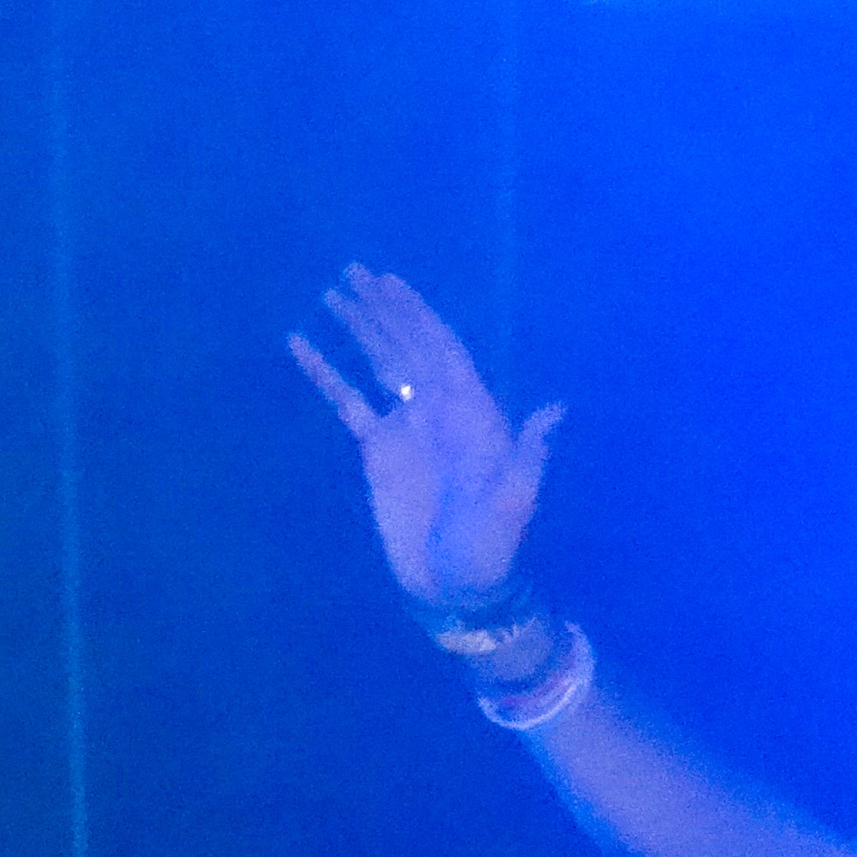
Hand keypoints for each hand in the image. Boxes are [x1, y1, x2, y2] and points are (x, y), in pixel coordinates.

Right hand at [288, 265, 564, 616]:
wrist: (454, 585)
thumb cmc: (491, 547)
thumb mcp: (515, 501)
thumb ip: (529, 454)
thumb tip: (556, 409)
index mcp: (471, 412)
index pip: (441, 349)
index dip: (416, 315)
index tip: (388, 282)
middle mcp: (438, 408)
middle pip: (407, 345)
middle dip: (383, 309)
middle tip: (351, 271)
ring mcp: (406, 426)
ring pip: (379, 364)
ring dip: (358, 328)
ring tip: (331, 294)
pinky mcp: (377, 449)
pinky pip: (347, 400)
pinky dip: (326, 373)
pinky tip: (301, 345)